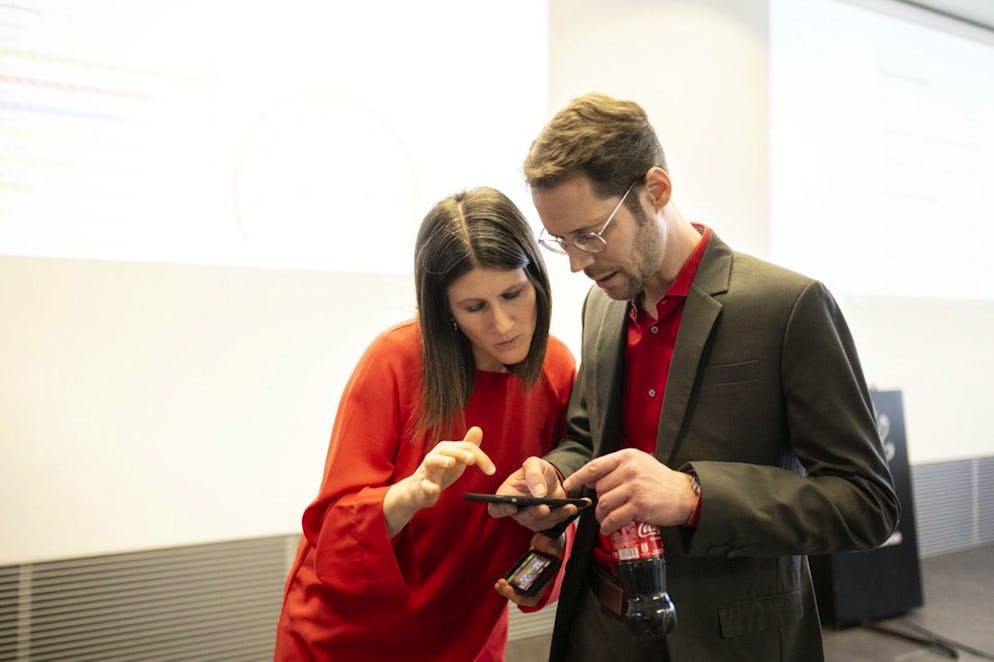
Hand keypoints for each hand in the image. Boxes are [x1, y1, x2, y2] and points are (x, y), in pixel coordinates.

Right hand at [407, 426, 494, 507]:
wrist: (418, 491)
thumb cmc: (440, 472)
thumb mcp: (456, 459)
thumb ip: (468, 446)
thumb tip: (478, 429)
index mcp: (447, 449)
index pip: (466, 448)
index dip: (481, 457)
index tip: (492, 470)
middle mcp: (436, 456)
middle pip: (448, 450)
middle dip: (460, 453)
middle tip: (472, 459)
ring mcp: (427, 470)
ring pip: (432, 461)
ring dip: (441, 461)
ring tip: (451, 463)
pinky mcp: (421, 486)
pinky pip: (423, 485)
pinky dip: (428, 486)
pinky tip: (435, 489)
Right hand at [488, 456, 579, 531]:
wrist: (551, 480)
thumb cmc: (537, 471)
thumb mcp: (534, 464)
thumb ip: (534, 474)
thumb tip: (538, 492)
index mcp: (507, 494)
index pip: (496, 508)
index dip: (501, 509)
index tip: (512, 506)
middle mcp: (516, 510)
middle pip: (521, 517)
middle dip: (534, 513)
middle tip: (543, 508)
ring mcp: (529, 518)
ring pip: (539, 522)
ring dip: (554, 515)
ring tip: (568, 506)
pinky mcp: (543, 523)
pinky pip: (552, 523)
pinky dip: (564, 515)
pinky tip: (572, 507)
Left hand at [494, 531, 563, 606]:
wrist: (544, 535)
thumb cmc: (549, 541)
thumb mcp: (552, 545)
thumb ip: (552, 549)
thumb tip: (551, 550)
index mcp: (544, 580)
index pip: (533, 598)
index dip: (523, 599)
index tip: (512, 591)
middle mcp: (536, 583)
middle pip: (521, 597)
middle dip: (510, 594)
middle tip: (503, 585)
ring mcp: (528, 579)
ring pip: (516, 593)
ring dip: (506, 591)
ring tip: (499, 584)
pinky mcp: (522, 574)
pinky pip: (513, 585)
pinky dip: (505, 586)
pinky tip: (500, 582)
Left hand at [562, 448, 696, 534]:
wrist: (686, 495)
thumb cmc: (661, 481)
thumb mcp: (640, 465)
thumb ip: (619, 469)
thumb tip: (592, 480)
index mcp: (627, 456)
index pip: (595, 466)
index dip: (578, 477)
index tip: (568, 486)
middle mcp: (629, 469)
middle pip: (599, 488)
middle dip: (598, 501)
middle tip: (604, 509)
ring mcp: (634, 487)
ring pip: (604, 503)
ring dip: (601, 516)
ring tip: (605, 521)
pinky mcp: (639, 505)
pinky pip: (614, 517)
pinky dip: (608, 526)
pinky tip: (609, 528)